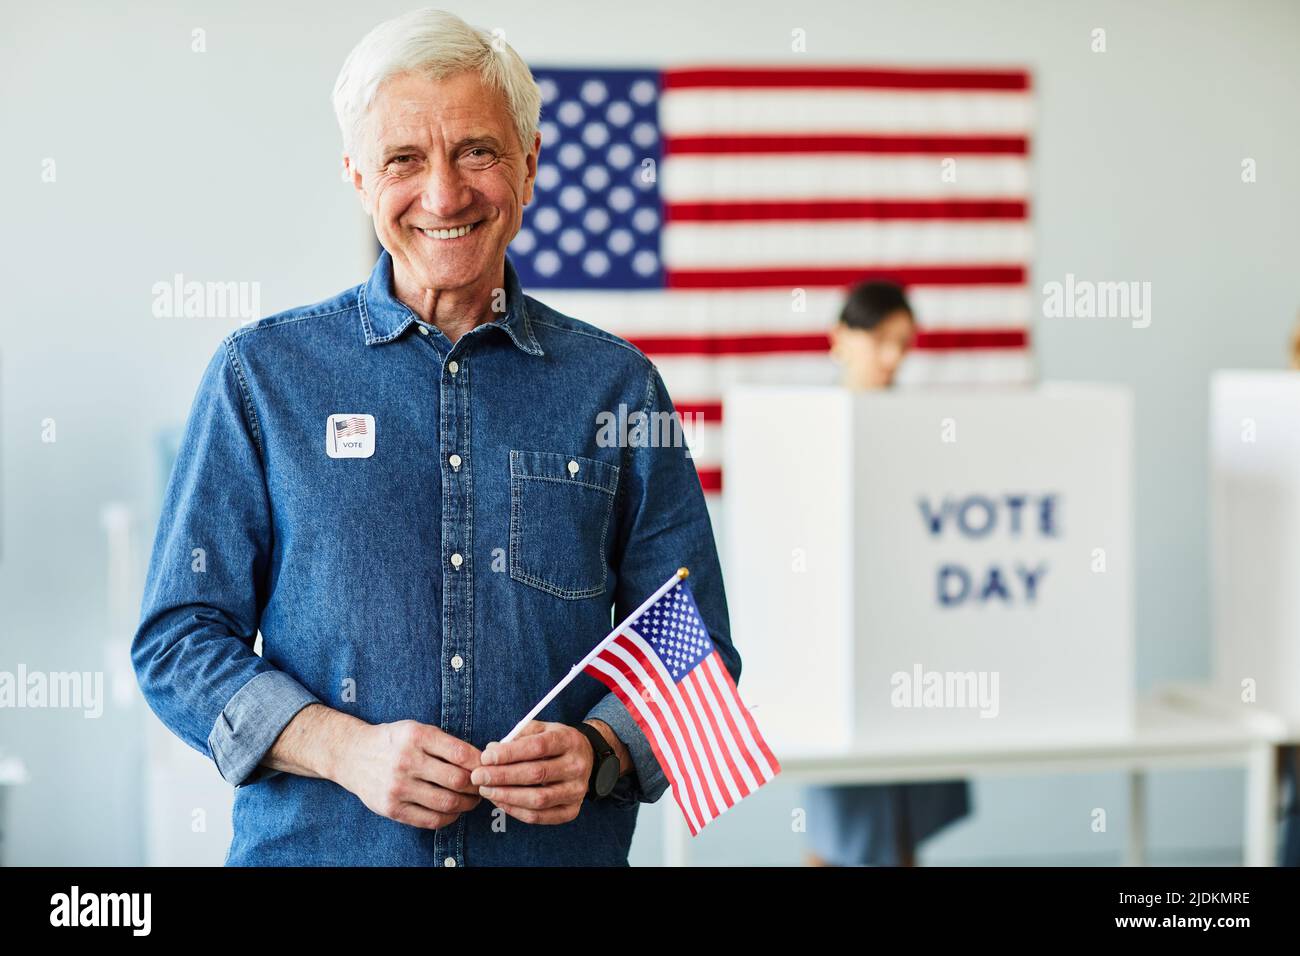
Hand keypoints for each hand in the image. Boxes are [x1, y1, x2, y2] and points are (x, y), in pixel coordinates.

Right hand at [335, 719, 482, 829]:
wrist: (352, 755)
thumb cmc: (393, 741)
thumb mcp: (417, 729)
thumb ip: (446, 744)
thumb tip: (482, 762)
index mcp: (417, 736)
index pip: (461, 753)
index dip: (480, 763)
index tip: (487, 767)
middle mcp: (407, 761)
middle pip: (457, 780)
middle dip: (477, 786)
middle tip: (482, 786)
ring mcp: (398, 787)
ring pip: (447, 802)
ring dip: (467, 804)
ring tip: (471, 800)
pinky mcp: (392, 808)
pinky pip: (430, 820)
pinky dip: (449, 818)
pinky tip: (453, 811)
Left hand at [470, 720, 592, 823]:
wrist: (586, 758)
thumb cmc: (556, 743)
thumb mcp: (542, 729)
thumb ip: (517, 737)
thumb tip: (491, 751)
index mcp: (569, 741)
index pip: (538, 747)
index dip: (509, 753)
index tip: (486, 757)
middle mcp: (577, 766)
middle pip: (536, 774)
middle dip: (502, 776)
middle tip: (478, 777)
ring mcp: (576, 791)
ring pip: (538, 799)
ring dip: (507, 796)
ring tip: (486, 790)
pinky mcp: (571, 811)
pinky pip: (540, 817)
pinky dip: (516, 811)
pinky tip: (500, 802)